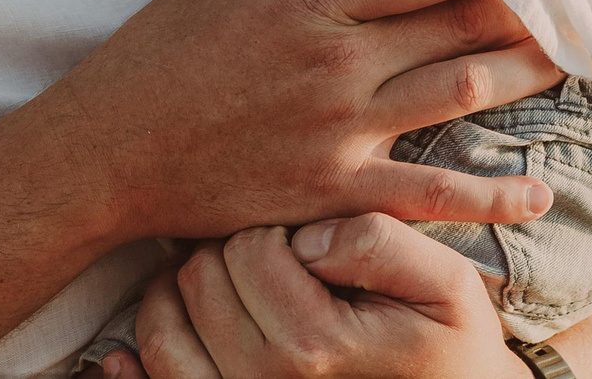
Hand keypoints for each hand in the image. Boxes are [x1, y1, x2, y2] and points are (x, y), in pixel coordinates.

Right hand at [38, 0, 558, 248]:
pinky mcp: (334, 190)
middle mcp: (339, 60)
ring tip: (566, 61)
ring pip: (459, 92)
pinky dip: (488, 198)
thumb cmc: (152, 61)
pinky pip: (428, 193)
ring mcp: (341, 129)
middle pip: (457, 24)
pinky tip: (536, 195)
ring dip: (522, 74)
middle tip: (565, 2)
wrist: (107, 155)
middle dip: (519, 10)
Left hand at [98, 216, 521, 378]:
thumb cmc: (447, 346)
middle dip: (232, 251)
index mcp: (313, 343)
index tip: (308, 240)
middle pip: (199, 278)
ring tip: (234, 282)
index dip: (276, 226)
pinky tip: (170, 324)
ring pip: (161, 322)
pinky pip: (152, 374)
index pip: (249, 249)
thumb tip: (309, 237)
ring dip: (187, 291)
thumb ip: (380, 245)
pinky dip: (143, 348)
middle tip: (275, 257)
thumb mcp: (447, 285)